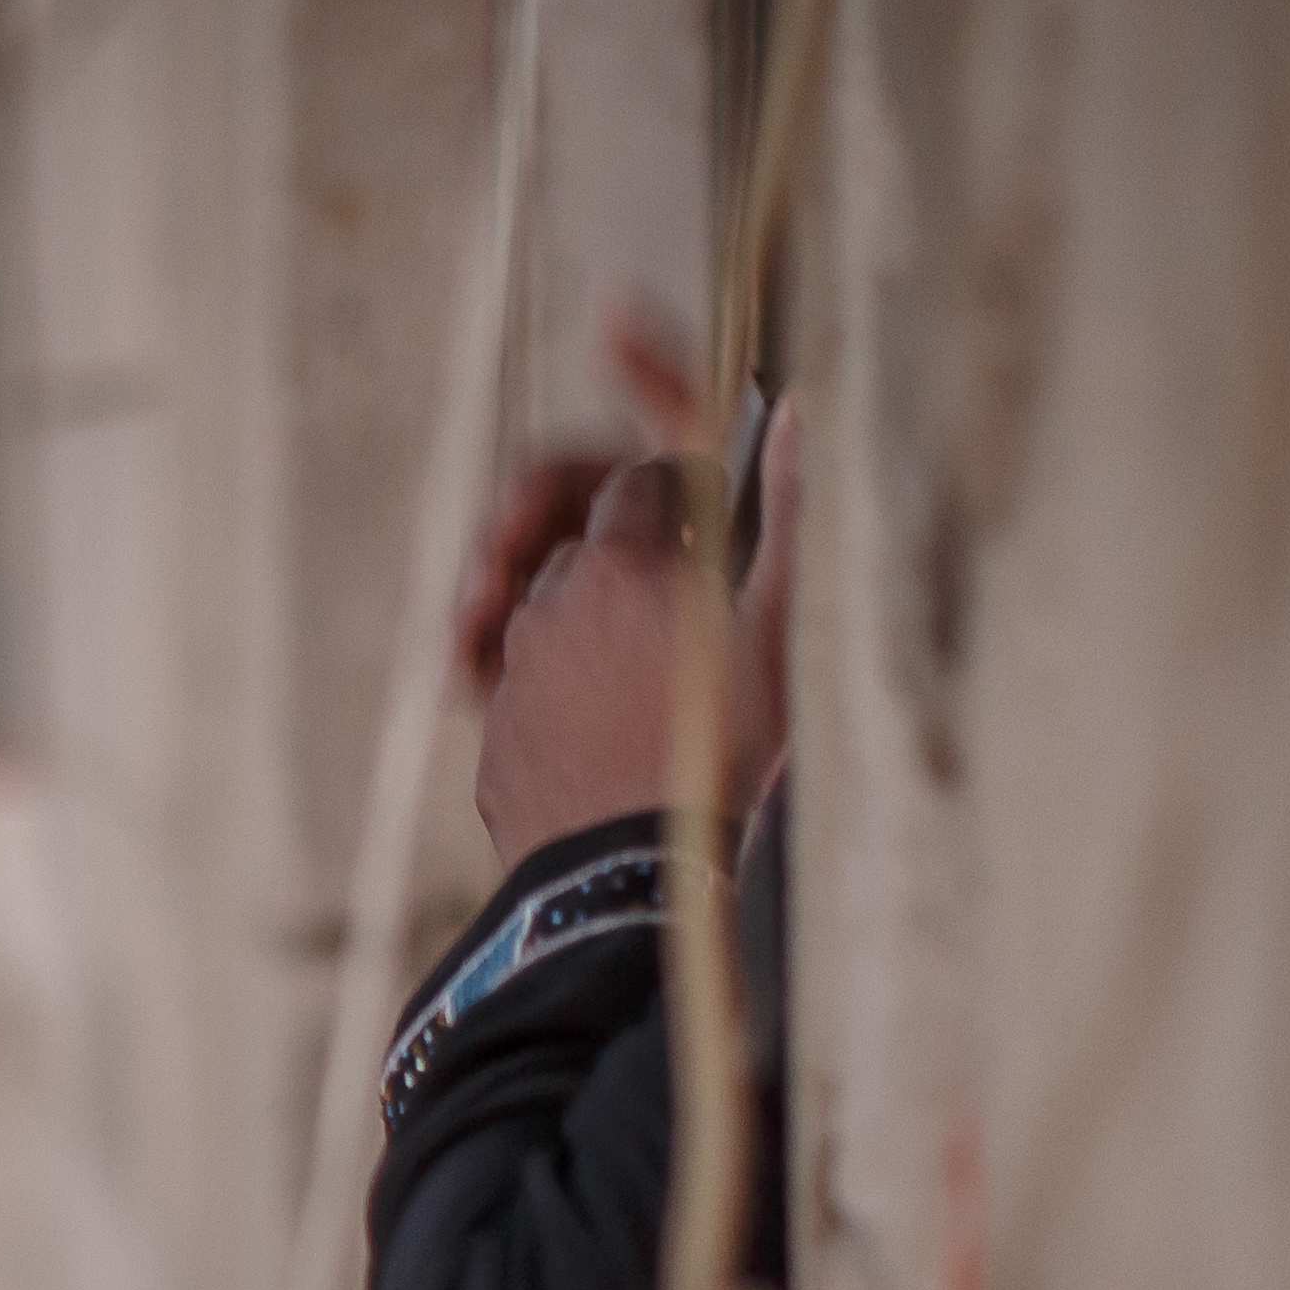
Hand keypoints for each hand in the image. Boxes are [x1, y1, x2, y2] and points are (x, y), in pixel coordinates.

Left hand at [457, 305, 795, 865]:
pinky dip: (562, 695)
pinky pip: (525, 694)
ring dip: (594, 628)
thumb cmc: (720, 751)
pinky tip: (610, 732)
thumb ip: (782, 511)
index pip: (637, 478)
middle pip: (587, 546)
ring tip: (647, 679)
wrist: (633, 877)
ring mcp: (512, 674)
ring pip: (551, 619)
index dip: (676, 486)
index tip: (705, 513)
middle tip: (673, 596)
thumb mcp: (773, 627)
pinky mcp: (494, 740)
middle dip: (627, 553)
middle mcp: (548, 604)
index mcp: (617, 562)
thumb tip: (794, 411)